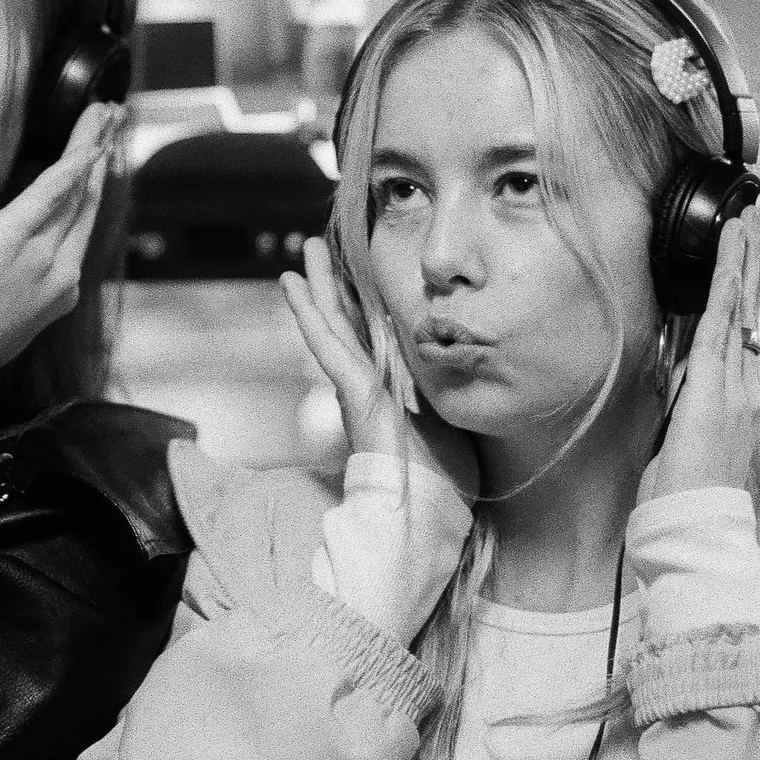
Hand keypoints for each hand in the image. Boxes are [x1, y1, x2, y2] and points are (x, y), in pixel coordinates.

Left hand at [0, 101, 121, 396]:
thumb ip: (17, 295)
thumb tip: (9, 276)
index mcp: (58, 293)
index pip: (80, 230)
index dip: (92, 191)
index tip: (98, 163)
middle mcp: (62, 273)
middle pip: (88, 204)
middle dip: (102, 158)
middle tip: (111, 120)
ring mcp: (41, 255)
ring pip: (77, 190)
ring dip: (92, 146)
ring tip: (104, 113)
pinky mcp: (11, 237)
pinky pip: (51, 192)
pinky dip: (72, 164)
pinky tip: (88, 143)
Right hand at [282, 237, 478, 500]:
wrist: (433, 510)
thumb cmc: (447, 475)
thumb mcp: (453, 418)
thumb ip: (448, 390)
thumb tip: (466, 364)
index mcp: (389, 388)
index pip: (371, 336)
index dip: (361, 303)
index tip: (356, 275)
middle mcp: (367, 384)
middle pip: (344, 324)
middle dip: (331, 286)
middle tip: (316, 250)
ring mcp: (356, 387)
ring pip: (330, 328)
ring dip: (314, 291)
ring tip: (300, 259)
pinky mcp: (354, 391)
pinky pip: (328, 345)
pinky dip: (309, 314)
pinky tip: (293, 287)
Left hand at [639, 201, 759, 503]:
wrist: (699, 532)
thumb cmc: (687, 498)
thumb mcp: (686, 442)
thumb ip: (689, 405)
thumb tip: (681, 378)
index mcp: (739, 399)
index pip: (743, 331)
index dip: (746, 287)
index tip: (749, 249)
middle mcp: (746, 387)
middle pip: (748, 310)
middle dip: (752, 259)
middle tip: (756, 213)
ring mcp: (735, 387)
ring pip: (738, 309)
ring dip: (741, 260)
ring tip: (745, 218)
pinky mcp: (715, 390)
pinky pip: (719, 327)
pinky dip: (724, 288)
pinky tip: (727, 257)